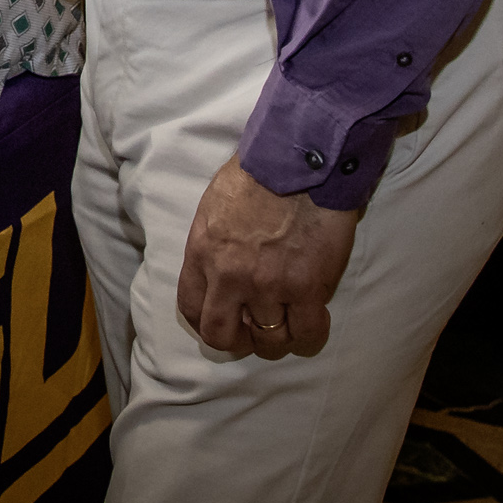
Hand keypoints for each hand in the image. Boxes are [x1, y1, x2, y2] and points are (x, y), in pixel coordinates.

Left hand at [177, 158, 359, 360]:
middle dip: (238, 341)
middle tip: (254, 333)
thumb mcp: (213, 208)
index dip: (207, 322)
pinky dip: (309, 336)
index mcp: (203, 253)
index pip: (191, 309)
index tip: (224, 320)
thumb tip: (218, 272)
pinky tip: (311, 321)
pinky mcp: (307, 288)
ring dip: (278, 338)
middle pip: (222, 336)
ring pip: (270, 342)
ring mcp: (269, 286)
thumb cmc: (258, 174)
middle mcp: (230, 276)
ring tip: (288, 323)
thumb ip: (212, 247)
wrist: (300, 160)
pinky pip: (307, 334)